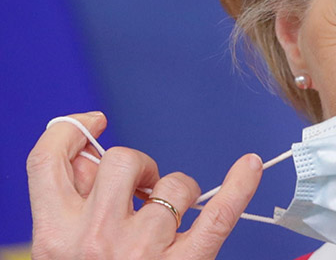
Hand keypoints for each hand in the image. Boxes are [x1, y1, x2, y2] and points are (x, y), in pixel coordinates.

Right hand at [27, 112, 262, 258]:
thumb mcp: (59, 254)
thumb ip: (70, 204)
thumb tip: (92, 158)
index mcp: (53, 235)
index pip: (48, 162)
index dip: (71, 132)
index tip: (95, 123)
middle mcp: (94, 240)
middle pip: (120, 161)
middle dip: (138, 165)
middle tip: (142, 190)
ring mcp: (143, 252)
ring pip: (173, 184)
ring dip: (178, 189)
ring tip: (171, 216)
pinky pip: (218, 216)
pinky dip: (239, 187)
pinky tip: (251, 165)